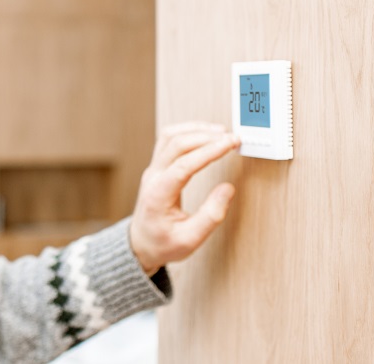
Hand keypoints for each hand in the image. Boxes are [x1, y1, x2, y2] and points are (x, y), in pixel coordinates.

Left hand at [129, 122, 240, 274]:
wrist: (141, 244)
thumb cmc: (163, 244)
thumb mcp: (190, 240)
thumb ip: (210, 216)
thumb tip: (227, 189)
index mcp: (158, 195)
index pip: (183, 164)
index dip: (209, 151)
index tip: (230, 143)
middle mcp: (152, 177)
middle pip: (175, 144)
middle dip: (206, 137)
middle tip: (233, 138)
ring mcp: (152, 170)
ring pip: (169, 137)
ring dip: (195, 130)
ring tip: (221, 133)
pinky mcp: (157, 167)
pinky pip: (168, 140)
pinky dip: (188, 132)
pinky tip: (205, 134)